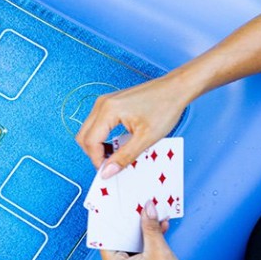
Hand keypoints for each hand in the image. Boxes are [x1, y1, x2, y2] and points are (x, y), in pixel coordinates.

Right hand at [75, 74, 190, 176]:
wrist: (177, 87)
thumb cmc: (165, 106)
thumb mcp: (146, 138)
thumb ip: (124, 156)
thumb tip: (107, 171)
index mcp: (108, 110)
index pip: (90, 142)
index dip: (97, 160)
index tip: (108, 172)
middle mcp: (102, 104)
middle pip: (83, 136)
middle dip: (94, 154)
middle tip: (110, 166)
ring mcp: (105, 102)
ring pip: (88, 130)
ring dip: (98, 146)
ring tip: (116, 156)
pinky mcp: (110, 103)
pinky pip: (97, 124)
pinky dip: (102, 137)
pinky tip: (117, 143)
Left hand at [100, 202, 194, 259]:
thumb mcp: (159, 251)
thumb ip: (150, 227)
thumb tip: (147, 207)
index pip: (106, 238)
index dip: (112, 220)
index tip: (116, 206)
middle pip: (119, 239)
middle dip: (131, 223)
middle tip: (137, 206)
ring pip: (131, 244)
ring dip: (143, 231)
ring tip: (153, 215)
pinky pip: (138, 251)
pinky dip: (148, 241)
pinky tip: (160, 228)